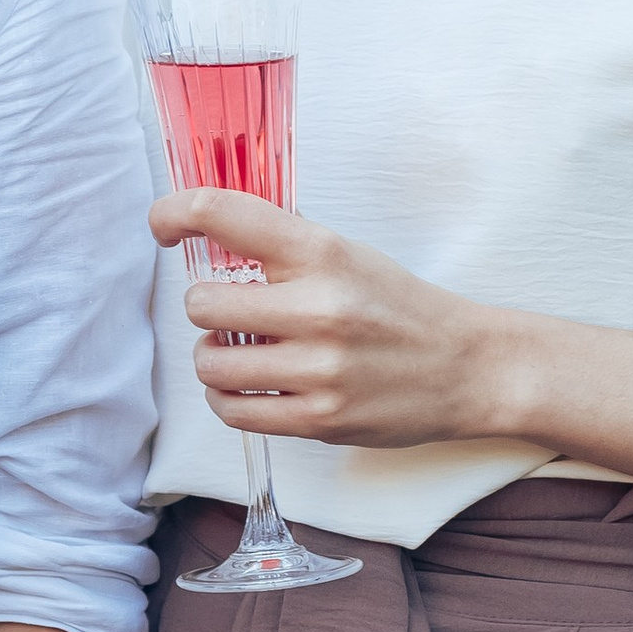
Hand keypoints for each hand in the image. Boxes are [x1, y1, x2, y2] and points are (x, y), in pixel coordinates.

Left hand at [155, 187, 515, 450]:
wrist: (468, 367)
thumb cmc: (398, 307)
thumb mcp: (347, 254)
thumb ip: (282, 246)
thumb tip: (200, 233)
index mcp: (322, 251)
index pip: (222, 212)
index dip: (174, 213)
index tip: (164, 227)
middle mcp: (319, 306)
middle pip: (200, 303)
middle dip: (206, 309)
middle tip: (232, 313)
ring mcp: (319, 367)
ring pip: (210, 362)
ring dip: (213, 358)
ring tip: (239, 352)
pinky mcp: (319, 418)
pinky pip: (233, 410)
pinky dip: (228, 398)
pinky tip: (247, 386)